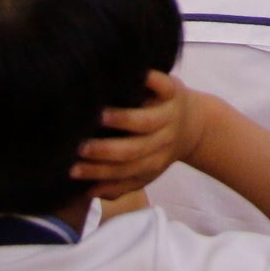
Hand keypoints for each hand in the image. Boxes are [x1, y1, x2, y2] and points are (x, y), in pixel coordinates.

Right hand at [71, 71, 204, 199]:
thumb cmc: (159, 148)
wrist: (197, 123)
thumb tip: (87, 192)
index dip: (98, 172)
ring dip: (124, 120)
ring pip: (146, 121)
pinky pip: (164, 86)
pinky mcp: (174, 90)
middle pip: (134, 149)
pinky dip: (152, 81)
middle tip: (81, 146)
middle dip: (106, 150)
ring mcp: (169, 114)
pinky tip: (134, 78)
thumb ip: (118, 185)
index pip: (123, 171)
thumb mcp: (144, 172)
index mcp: (153, 162)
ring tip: (101, 116)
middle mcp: (162, 140)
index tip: (72, 170)